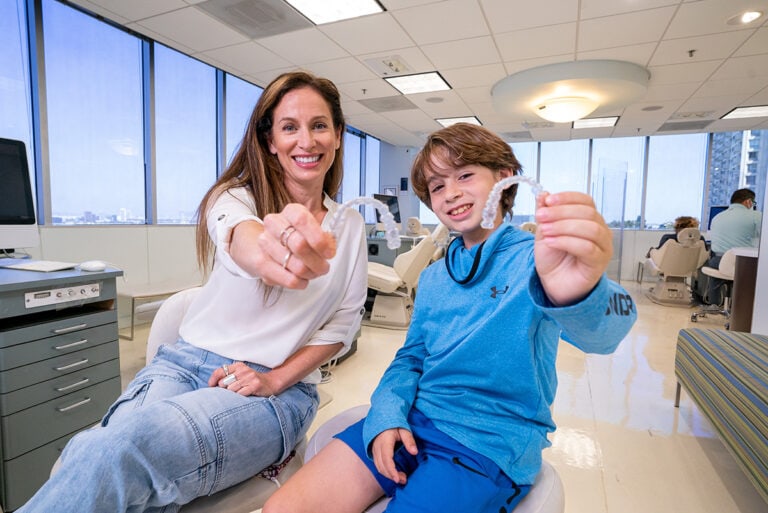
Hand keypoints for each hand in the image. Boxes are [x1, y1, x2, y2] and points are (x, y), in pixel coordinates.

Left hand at [208, 361, 278, 396]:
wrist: (271, 383)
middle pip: (223, 383)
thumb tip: (211, 385)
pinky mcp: (255, 385)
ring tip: (239, 393)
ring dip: (233, 394)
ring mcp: (250, 377)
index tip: (211, 386)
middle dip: (224, 389)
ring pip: (231, 389)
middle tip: (231, 391)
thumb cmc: (251, 380)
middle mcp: (243, 370)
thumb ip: (227, 376)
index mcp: (238, 366)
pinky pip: (240, 394)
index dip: (213, 380)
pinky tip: (244, 395)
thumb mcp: (240, 374)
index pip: (219, 371)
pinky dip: (240, 396)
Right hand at [232, 203, 335, 288]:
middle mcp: (274, 224)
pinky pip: (287, 278)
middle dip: (317, 261)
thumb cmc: (295, 235)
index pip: (302, 220)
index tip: (329, 252)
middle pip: (299, 245)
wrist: (267, 242)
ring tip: (313, 273)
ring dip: (310, 273)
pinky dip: (299, 282)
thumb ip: (323, 237)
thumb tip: (330, 248)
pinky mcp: (260, 262)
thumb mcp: (312, 230)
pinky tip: (303, 280)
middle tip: (324, 267)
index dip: (318, 239)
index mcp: (291, 211)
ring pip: (296, 265)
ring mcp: (265, 242)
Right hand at [371, 428, 417, 484]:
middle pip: (382, 466)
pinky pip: (378, 465)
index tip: (398, 479)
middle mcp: (377, 447)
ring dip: (389, 475)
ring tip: (401, 478)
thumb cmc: (394, 423)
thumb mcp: (404, 429)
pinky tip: (394, 473)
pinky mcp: (374, 452)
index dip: (392, 471)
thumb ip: (409, 440)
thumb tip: (415, 452)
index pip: (387, 459)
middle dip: (392, 476)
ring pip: (379, 467)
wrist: (382, 418)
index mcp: (385, 441)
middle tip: (404, 480)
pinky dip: (385, 471)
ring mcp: (374, 450)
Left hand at [534, 191, 612, 305]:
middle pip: (588, 213)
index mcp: (590, 219)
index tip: (548, 201)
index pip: (586, 201)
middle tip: (541, 216)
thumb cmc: (553, 258)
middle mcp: (601, 231)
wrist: (553, 283)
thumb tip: (543, 194)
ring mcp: (603, 247)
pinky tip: (551, 242)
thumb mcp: (544, 231)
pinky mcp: (599, 263)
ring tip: (545, 231)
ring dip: (564, 227)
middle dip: (561, 212)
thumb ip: (546, 213)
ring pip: (591, 229)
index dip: (567, 198)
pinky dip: (567, 242)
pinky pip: (588, 248)